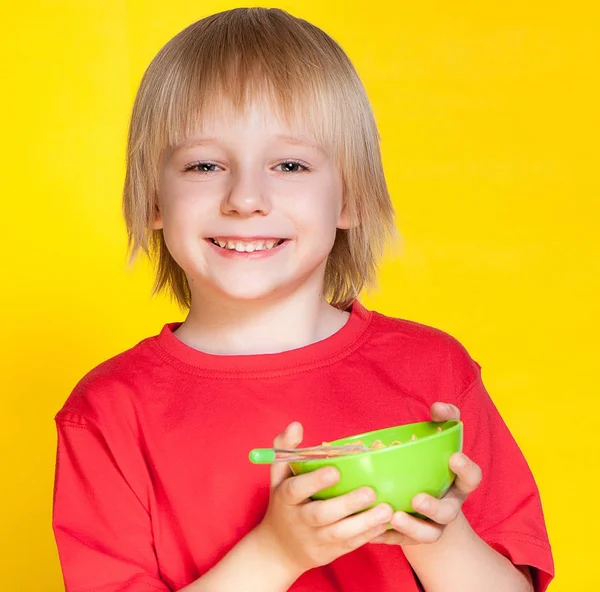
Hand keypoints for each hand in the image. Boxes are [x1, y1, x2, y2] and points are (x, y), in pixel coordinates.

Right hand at [256, 422, 393, 576]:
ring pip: (340, 533)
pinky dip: (368, 535)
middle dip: (347, 504)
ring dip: (364, 522)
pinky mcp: (330, 552)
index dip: (315, 481)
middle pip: (322, 514)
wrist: (279, 550)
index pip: (296, 490)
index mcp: (286, 498)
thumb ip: (285, 448)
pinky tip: (385, 523)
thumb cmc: (284, 503)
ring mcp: (315, 539)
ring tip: (386, 509)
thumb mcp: (278, 476)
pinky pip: (350, 544)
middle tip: (370, 491)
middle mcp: (299, 520)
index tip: (335, 471)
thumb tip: (296, 425)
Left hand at [371, 402, 481, 545]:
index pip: (471, 478)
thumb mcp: (439, 439)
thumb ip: (443, 419)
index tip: (453, 457)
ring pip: (427, 534)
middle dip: (434, 508)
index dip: (466, 469)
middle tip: (417, 499)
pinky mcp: (410, 537)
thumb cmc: (430, 463)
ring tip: (394, 517)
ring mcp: (431, 525)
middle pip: (448, 513)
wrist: (423, 501)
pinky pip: (399, 542)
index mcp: (458, 483)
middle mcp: (448, 507)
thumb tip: (438, 406)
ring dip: (412, 528)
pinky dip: (386, 538)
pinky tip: (371, 532)